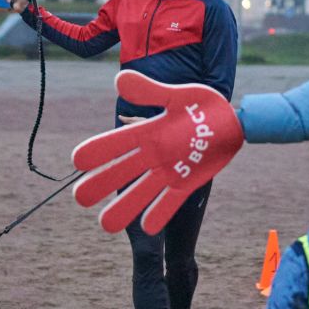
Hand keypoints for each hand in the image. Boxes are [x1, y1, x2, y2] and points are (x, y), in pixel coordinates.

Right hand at [70, 71, 243, 233]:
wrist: (231, 123)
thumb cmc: (204, 105)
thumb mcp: (178, 96)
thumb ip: (150, 90)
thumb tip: (118, 80)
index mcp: (148, 132)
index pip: (116, 142)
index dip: (98, 150)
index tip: (77, 159)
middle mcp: (153, 154)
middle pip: (122, 171)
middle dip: (102, 183)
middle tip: (80, 197)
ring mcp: (168, 170)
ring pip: (141, 191)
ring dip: (124, 206)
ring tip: (105, 225)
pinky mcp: (185, 183)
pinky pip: (169, 202)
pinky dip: (159, 213)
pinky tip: (147, 228)